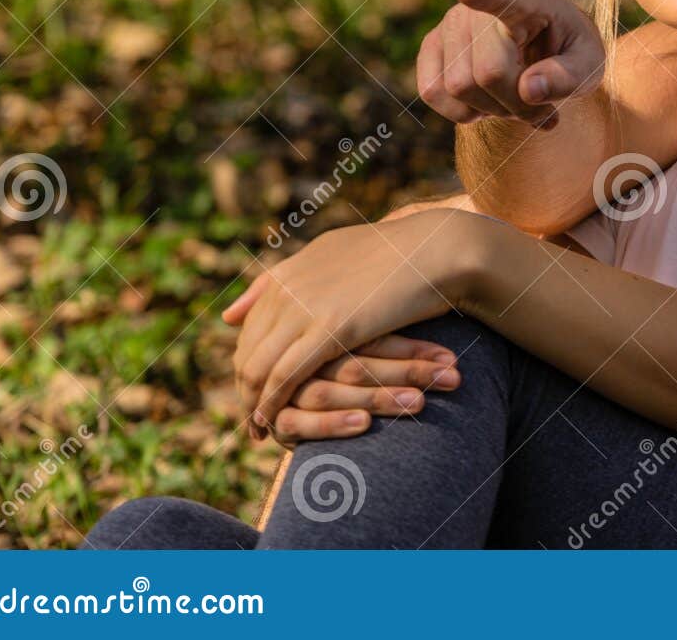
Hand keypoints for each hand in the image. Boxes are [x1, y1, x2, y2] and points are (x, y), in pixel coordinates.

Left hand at [226, 209, 492, 439]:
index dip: (249, 358)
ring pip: (258, 366)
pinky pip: (285, 375)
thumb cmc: (403, 255)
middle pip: (248, 349)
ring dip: (256, 402)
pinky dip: (274, 403)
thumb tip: (238, 309)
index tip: (254, 385)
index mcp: (291, 273)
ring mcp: (304, 307)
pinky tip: (277, 423)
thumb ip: (292, 279)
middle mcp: (287, 289)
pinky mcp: (328, 329)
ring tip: (261, 429)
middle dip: (246, 387)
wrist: (438, 247)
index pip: (250, 325)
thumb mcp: (339, 258)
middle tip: (252, 417)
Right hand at [417, 0, 603, 127]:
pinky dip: (462, 111)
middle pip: (488, 73)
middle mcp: (479, 8)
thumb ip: (567, 78)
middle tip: (538, 100)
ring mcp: (449, 25)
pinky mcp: (430, 46)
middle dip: (516, 104)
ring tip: (513, 96)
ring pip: (459, 88)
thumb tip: (528, 90)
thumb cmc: (569, 52)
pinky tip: (485, 100)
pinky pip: (433, 92)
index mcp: (528, 1)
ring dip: (491, 109)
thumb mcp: (588, 65)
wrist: (546, 47)